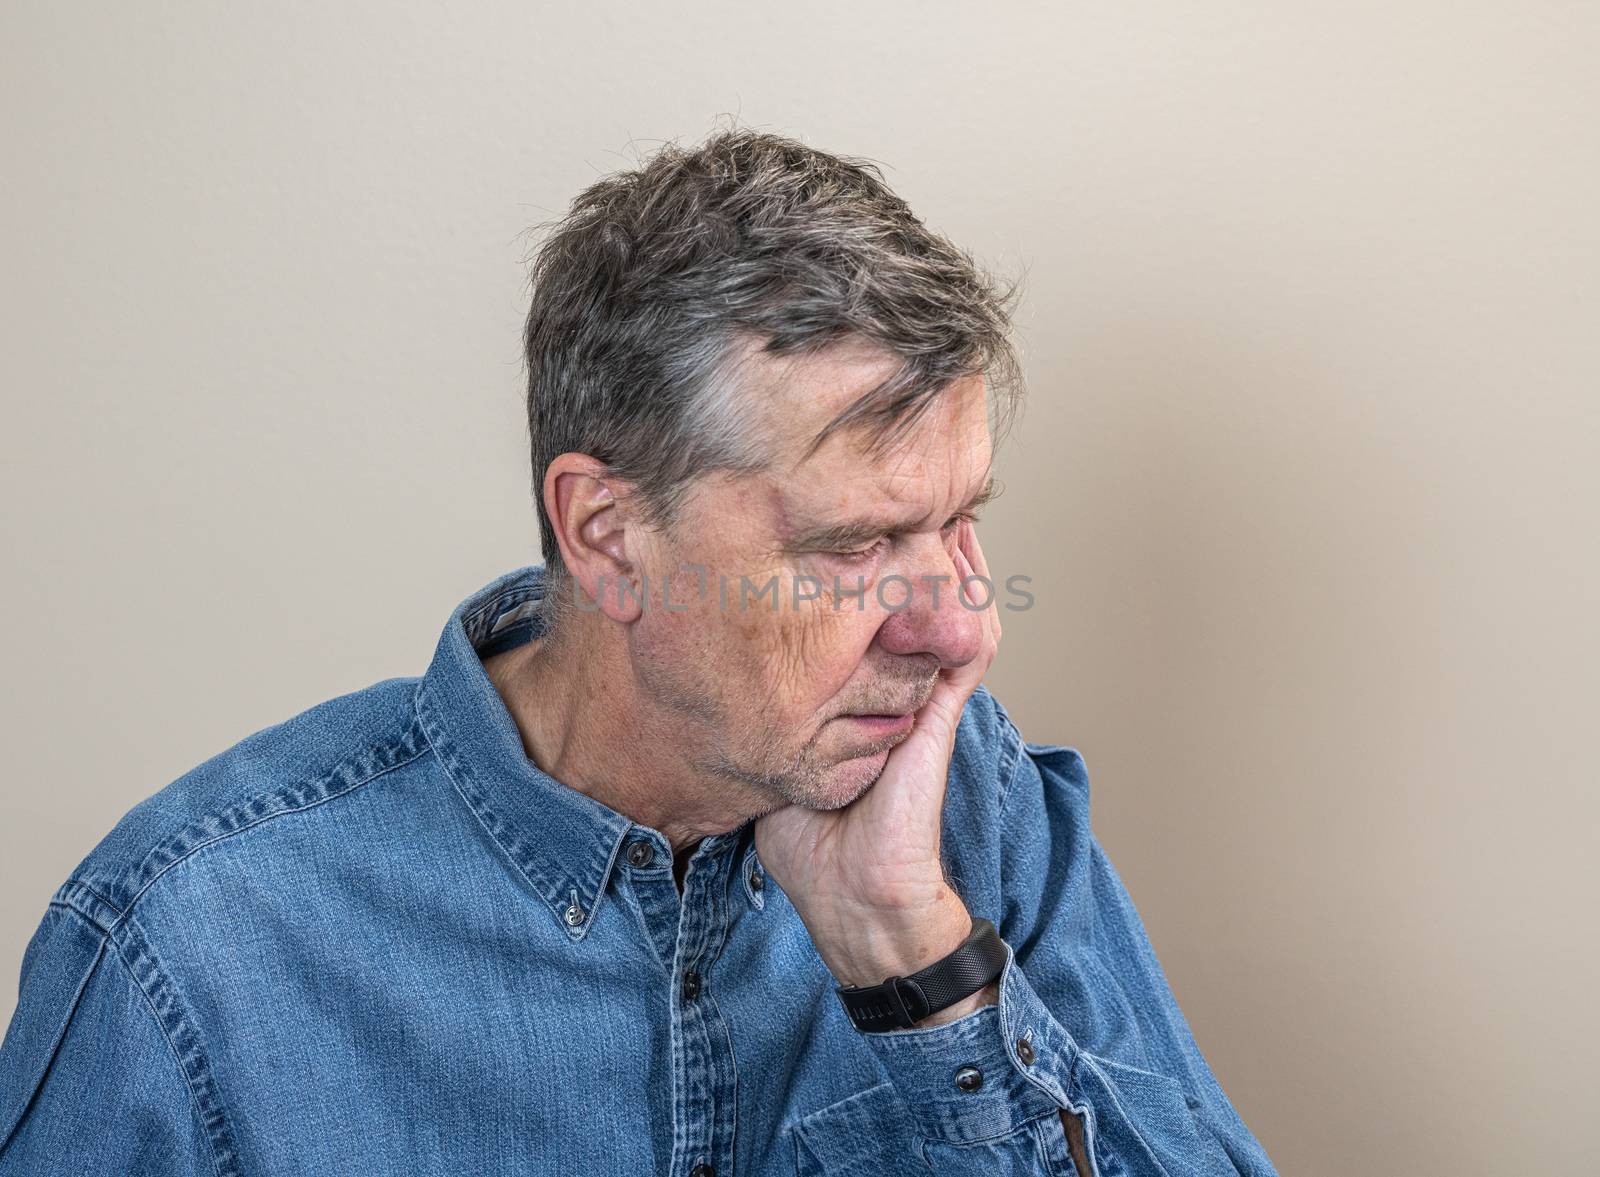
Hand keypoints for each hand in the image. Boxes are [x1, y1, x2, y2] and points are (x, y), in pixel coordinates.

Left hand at [755, 518, 1001, 1022]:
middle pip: (932, 604)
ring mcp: (928, 699)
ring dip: (953, 561)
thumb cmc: (813, 844)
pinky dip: (964, 600)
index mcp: (874, 698)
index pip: (890, 621)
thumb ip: (762, 712)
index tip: (858, 525)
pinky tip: (957, 559)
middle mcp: (908, 691)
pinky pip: (964, 646)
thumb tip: (704, 672)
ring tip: (943, 509)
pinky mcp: (939, 716)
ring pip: (958, 612)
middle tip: (913, 496)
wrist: (855, 898)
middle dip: (925, 549)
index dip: (885, 573)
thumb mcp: (776, 756)